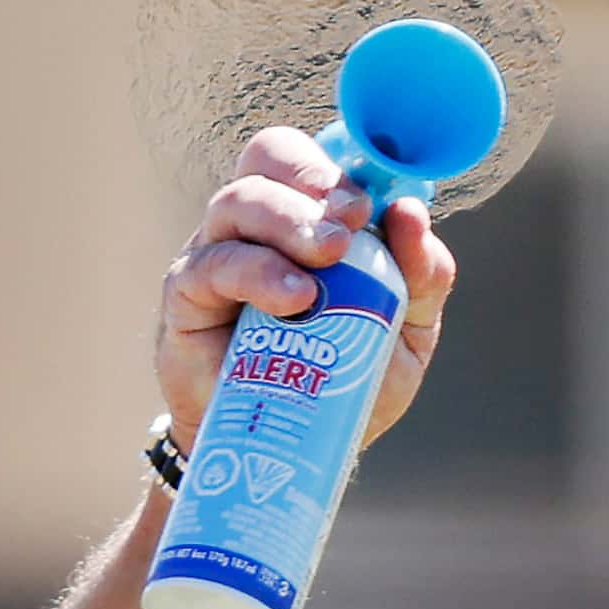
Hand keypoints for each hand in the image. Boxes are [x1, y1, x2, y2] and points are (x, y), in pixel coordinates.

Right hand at [157, 127, 455, 453]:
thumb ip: (422, 278)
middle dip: (314, 181)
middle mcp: (259, 223)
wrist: (286, 451)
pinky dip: (257, 272)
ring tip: (328, 262)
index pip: (312, 156)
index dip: (340, 163)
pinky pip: (213, 263)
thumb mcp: (403, 333)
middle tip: (351, 226)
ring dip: (288, 222)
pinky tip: (294, 299)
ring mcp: (218, 252)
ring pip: (240, 201)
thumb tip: (412, 214)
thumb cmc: (341, 382)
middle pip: (269, 157)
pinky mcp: (186, 295)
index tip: (372, 204)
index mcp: (308, 218)